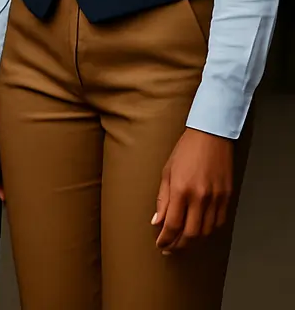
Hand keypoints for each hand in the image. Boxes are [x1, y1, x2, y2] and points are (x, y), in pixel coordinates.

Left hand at [152, 128, 233, 253]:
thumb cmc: (185, 151)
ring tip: (183, 242)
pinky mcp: (227, 197)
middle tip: (170, 248)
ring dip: (194, 241)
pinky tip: (199, 230)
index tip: (160, 244)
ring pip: (206, 232)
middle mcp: (200, 197)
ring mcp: (216, 199)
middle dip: (179, 245)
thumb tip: (157, 221)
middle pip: (191, 234)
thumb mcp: (167, 171)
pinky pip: (219, 222)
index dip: (166, 238)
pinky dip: (208, 231)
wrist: (210, 136)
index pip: (172, 224)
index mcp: (181, 190)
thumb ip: (163, 199)